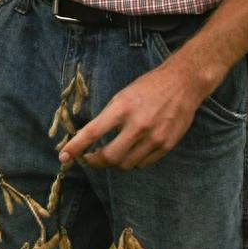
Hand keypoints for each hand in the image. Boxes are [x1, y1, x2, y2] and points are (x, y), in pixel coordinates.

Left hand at [58, 64, 211, 171]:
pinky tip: (130, 154)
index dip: (76, 147)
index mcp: (122, 108)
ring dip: (114, 164)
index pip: (93, 132)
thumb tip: (91, 137)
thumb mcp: (123, 95)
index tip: (64, 156)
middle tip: (90, 159)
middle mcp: (138, 125)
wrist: (183, 83)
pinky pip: (143, 164)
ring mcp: (154, 137)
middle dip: (95, 162)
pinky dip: (132, 163)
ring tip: (111, 156)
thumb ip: (109, 117)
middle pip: (110, 157)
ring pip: (126, 165)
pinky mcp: (166, 145)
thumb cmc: (149, 87)